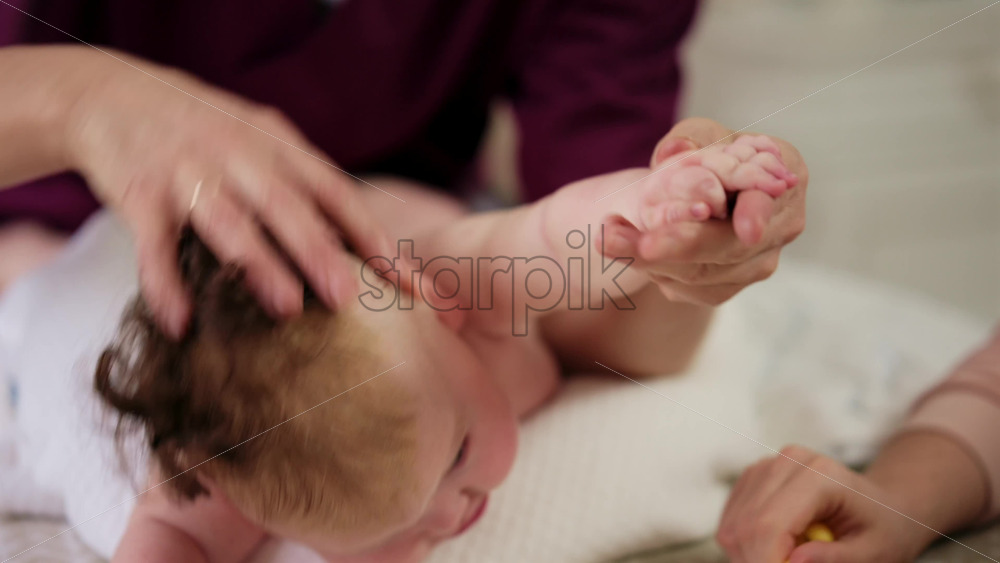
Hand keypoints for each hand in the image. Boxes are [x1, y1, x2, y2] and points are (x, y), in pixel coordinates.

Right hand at [61, 49, 389, 337]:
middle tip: (347, 299)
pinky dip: (166, 285)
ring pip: (227, 222)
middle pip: (285, 205)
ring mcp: (187, 172)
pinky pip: (154, 245)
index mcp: (277, 144)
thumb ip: (305, 186)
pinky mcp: (139, 193)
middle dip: (318, 251)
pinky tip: (181, 324)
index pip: (333, 190)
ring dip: (257, 265)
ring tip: (286, 308)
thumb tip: (364, 249)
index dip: (369, 234)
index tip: (402, 279)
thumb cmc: (212, 133)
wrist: (115, 94)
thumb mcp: (262, 141)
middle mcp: (237, 154)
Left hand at [598, 117, 806, 305]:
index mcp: (785, 179)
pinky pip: (686, 287)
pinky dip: (650, 270)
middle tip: (635, 239)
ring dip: (649, 259)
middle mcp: (781, 228)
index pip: (771, 199)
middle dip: (679, 244)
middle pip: (731, 246)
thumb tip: (676, 149)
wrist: (691, 197)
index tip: (744, 229)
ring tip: (606, 237)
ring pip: (702, 273)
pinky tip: (620, 248)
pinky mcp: (723, 288)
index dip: (757, 213)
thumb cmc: (705, 156)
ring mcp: (756, 265)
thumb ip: (691, 137)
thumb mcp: (699, 135)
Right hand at [717, 445, 929, 562]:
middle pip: (746, 525)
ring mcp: (767, 466)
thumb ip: (837, 558)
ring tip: (785, 560)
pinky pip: (731, 520)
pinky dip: (744, 545)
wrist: (883, 505)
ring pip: (733, 525)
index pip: (770, 523)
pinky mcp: (754, 477)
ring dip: (749, 556)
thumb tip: (794, 561)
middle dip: (757, 562)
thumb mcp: (875, 553)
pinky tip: (774, 550)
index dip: (766, 561)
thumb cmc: (883, 530)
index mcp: (821, 475)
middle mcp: (788, 462)